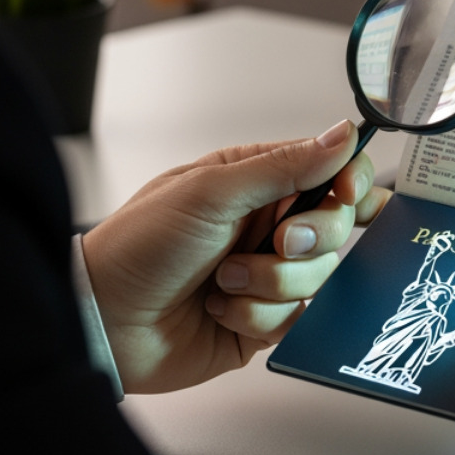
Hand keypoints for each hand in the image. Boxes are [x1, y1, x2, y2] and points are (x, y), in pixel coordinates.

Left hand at [81, 120, 391, 393]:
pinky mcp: (262, 320)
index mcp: (256, 181)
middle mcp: (265, 225)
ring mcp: (265, 274)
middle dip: (310, 240)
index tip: (347, 193)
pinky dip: (256, 317)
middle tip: (276, 243)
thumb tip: (343, 134)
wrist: (104, 319)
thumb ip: (285, 165)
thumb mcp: (212, 191)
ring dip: (271, 283)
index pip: (329, 171)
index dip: (350, 183)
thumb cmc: (141, 243)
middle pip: (334, 227)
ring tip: (223, 282)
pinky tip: (217, 309)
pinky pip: (294, 320)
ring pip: (318, 278)